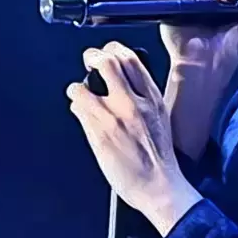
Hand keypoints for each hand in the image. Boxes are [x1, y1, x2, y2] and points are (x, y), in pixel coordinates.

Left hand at [65, 41, 197, 234]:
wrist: (159, 187)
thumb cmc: (160, 159)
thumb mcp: (160, 118)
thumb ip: (143, 98)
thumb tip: (123, 84)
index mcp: (152, 99)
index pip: (130, 58)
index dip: (113, 50)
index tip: (107, 54)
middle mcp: (132, 104)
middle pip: (106, 62)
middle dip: (92, 57)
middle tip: (89, 64)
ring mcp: (113, 117)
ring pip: (83, 85)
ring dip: (77, 88)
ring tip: (81, 96)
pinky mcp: (98, 133)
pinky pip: (78, 109)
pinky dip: (76, 108)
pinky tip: (82, 114)